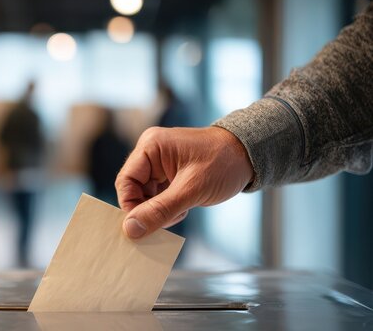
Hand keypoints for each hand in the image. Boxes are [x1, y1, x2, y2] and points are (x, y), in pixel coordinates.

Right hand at [115, 126, 253, 238]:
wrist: (250, 155)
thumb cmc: (223, 164)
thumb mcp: (191, 190)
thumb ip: (159, 211)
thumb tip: (130, 229)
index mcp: (151, 146)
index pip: (126, 182)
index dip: (131, 206)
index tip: (143, 226)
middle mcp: (151, 152)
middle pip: (134, 189)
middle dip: (148, 209)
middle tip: (165, 222)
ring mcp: (159, 162)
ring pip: (145, 195)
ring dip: (158, 210)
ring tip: (180, 212)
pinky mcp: (169, 172)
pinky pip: (157, 194)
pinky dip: (166, 207)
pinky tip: (182, 209)